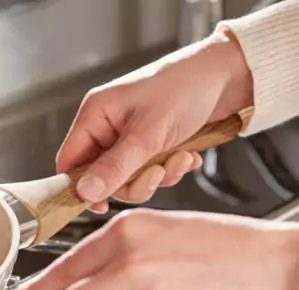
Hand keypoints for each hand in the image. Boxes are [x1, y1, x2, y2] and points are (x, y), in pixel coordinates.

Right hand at [61, 30, 252, 210]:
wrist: (228, 76)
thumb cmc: (184, 88)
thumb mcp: (147, 134)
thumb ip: (115, 167)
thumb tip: (84, 192)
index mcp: (95, 114)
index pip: (70, 160)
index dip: (81, 186)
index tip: (100, 204)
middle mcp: (109, 126)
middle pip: (103, 176)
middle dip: (134, 181)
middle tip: (157, 172)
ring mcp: (131, 136)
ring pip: (130, 178)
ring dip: (158, 175)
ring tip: (180, 157)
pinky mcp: (153, 144)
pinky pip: (151, 172)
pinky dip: (171, 169)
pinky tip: (187, 155)